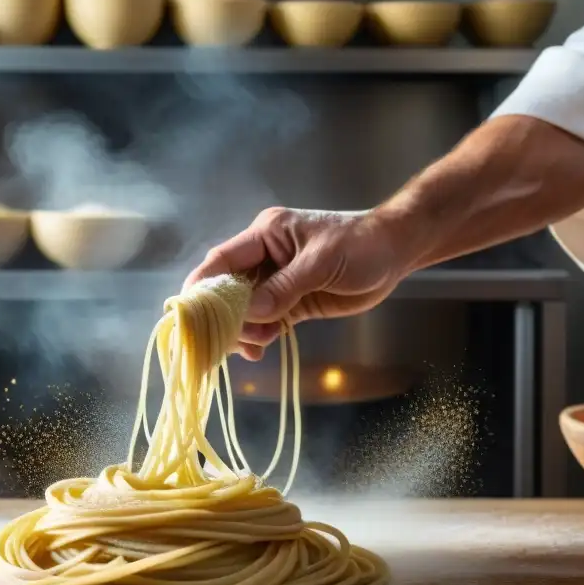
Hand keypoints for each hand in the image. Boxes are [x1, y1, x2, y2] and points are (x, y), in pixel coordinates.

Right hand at [184, 208, 407, 359]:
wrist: (396, 251)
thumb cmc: (361, 245)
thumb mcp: (321, 263)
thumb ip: (285, 287)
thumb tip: (250, 312)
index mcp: (266, 235)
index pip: (223, 260)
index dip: (202, 284)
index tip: (187, 311)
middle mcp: (265, 257)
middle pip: (229, 289)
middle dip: (223, 316)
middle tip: (223, 342)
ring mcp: (278, 281)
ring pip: (246, 310)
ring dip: (243, 330)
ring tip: (254, 347)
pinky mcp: (293, 302)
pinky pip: (266, 321)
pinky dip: (259, 336)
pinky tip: (260, 349)